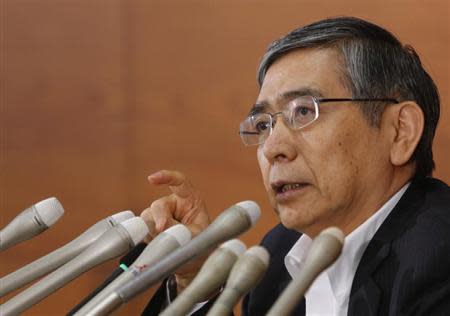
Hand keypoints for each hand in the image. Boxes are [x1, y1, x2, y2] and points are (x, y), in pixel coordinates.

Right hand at [140, 170, 210, 290]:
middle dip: (159, 218)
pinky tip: (158, 243)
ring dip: (153, 231)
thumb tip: (160, 226)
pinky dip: (148, 237)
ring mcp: (161, 214)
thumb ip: (180, 229)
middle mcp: (174, 204)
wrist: (195, 262)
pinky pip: (142, 229)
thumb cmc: (201, 245)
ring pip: (147, 217)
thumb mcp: (196, 236)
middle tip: (162, 230)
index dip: (166, 177)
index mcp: (191, 199)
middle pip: (158, 205)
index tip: (152, 179)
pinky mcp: (151, 226)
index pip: (179, 182)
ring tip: (167, 242)